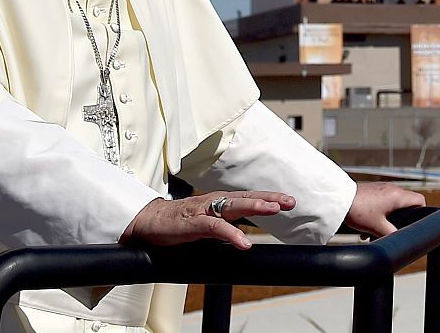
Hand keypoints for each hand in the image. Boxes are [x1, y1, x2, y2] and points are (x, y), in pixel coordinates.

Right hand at [121, 190, 295, 249]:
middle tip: (289, 202)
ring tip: (274, 210)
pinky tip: (244, 242)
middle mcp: (215, 202)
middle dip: (270, 199)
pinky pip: (216, 227)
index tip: (290, 201)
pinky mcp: (194, 223)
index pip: (249, 198)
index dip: (269, 198)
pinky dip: (231, 234)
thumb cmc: (179, 224)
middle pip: (247, 198)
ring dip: (255, 206)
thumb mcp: (208, 224)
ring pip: (234, 206)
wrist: (149, 223)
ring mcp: (205, 210)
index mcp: (220, 202)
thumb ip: (226, 227)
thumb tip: (245, 236)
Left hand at [344, 182, 424, 237]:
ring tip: (377, 230)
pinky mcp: (374, 190)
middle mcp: (392, 189)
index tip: (413, 224)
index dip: (421, 213)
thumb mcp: (377, 227)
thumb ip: (392, 234)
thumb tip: (399, 240)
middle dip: (402, 218)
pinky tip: (369, 224)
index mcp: (397, 196)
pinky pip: (384, 201)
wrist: (338, 199)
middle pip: (407, 203)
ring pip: (394, 203)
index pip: (420, 200)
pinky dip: (381, 212)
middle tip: (394, 229)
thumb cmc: (358, 210)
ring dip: (389, 217)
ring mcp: (383, 188)